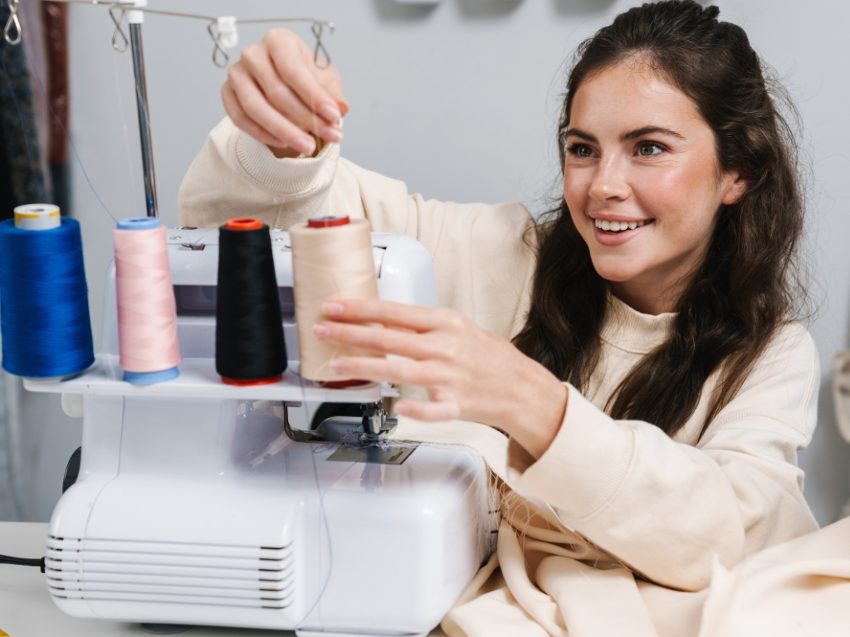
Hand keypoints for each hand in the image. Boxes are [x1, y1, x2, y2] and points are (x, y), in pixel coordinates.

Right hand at [221, 29, 347, 156]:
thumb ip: (332, 92)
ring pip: (256, 107)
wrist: (283, 85)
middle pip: (276, 92)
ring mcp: (236, 73)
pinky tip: (284, 143)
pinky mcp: (227, 94)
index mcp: (278, 40)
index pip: (294, 70)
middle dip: (306, 118)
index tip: (334, 117)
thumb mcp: (325, 80)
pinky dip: (262, 134)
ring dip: (284, 131)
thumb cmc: (305, 78)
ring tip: (308, 147)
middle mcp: (253, 54)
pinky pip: (240, 119)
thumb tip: (341, 107)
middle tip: (329, 136)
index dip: (314, 96)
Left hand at [313, 299, 568, 457]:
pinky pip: (430, 407)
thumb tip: (384, 323)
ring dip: (363, 367)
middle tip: (321, 329)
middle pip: (388, 338)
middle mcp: (444, 347)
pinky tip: (396, 405)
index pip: (394, 312)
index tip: (334, 306)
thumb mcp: (458, 329)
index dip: (360, 309)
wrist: (522, 388)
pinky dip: (413, 408)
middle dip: (350, 333)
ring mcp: (448, 376)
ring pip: (398, 370)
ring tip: (336, 365)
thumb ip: (422, 327)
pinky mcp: (455, 404)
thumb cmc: (488, 357)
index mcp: (445, 324)